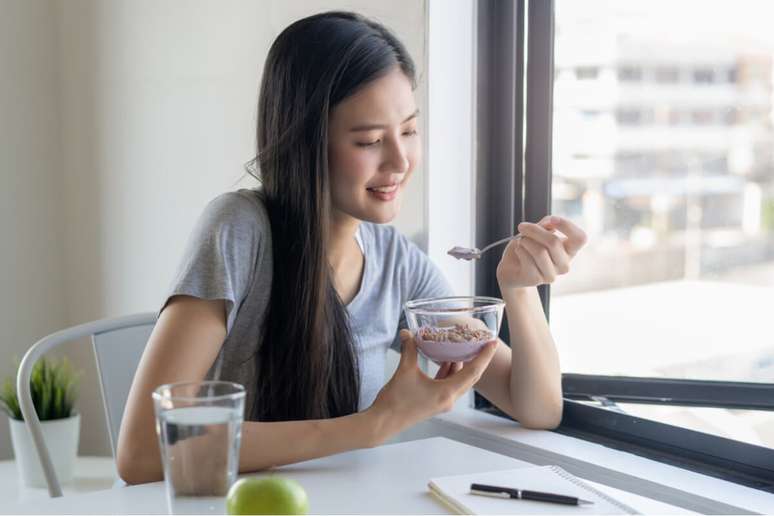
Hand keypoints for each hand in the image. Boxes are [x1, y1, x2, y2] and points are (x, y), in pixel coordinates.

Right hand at [368, 330, 496, 441]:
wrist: (384, 422)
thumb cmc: (396, 401)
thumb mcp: (404, 370)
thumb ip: (409, 349)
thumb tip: (407, 333)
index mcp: (447, 392)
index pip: (473, 372)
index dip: (484, 356)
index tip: (492, 344)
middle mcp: (449, 398)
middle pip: (470, 376)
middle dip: (477, 359)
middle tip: (482, 343)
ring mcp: (442, 402)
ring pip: (459, 380)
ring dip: (461, 365)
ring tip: (462, 348)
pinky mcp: (434, 402)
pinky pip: (448, 384)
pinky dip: (449, 371)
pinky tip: (445, 360)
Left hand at [496, 215, 586, 289]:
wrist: (511, 267)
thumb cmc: (527, 247)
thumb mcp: (536, 231)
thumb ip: (545, 225)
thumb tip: (550, 222)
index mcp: (569, 250)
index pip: (581, 238)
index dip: (567, 226)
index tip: (552, 220)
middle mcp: (564, 264)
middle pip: (554, 242)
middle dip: (535, 230)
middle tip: (522, 227)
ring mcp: (551, 274)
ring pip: (540, 251)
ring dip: (525, 241)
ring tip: (521, 242)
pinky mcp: (536, 280)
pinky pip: (527, 259)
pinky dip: (519, 249)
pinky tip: (519, 251)